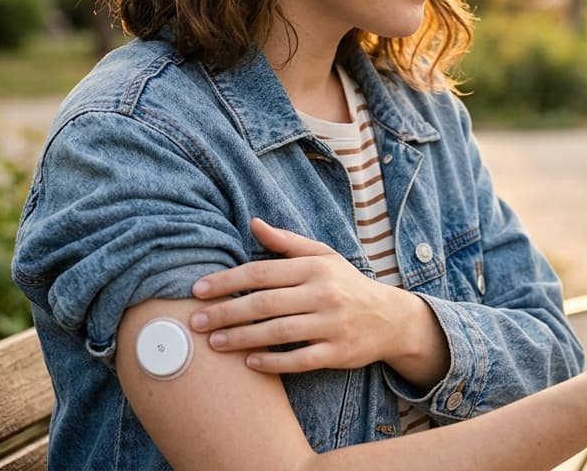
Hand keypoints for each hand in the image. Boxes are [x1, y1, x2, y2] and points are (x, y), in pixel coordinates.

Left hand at [190, 219, 438, 376]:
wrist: (391, 319)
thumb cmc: (347, 284)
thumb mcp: (323, 256)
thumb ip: (286, 242)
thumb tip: (253, 223)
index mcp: (315, 267)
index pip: (262, 271)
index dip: (228, 280)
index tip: (199, 290)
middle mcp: (324, 294)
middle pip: (264, 303)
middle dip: (226, 312)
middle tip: (196, 321)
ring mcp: (331, 325)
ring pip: (277, 332)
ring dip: (241, 338)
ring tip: (213, 344)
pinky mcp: (337, 353)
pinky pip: (299, 360)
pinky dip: (273, 362)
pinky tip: (249, 363)